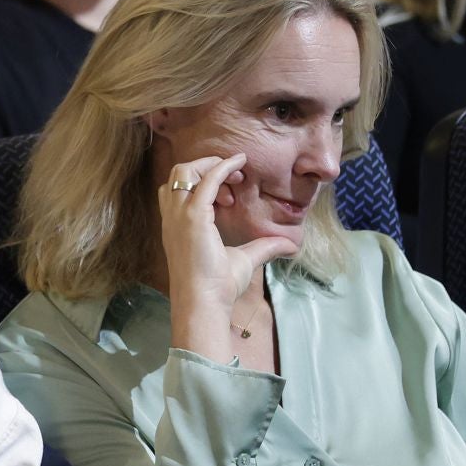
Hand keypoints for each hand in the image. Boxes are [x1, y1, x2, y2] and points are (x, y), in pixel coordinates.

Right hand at [161, 155, 298, 362]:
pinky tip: (241, 164)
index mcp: (178, 226)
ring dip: (211, 166)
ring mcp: (180, 216)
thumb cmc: (217, 287)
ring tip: (236, 177)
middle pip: (178, 174)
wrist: (205, 302)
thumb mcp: (244, 260)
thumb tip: (291, 246)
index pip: (181, 190)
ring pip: (184, 171)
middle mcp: (174, 217)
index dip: (205, 182)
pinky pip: (206, 180)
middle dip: (205, 167)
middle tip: (234, 179)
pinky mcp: (193, 217)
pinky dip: (222, 167)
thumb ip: (264, 248)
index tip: (232, 192)